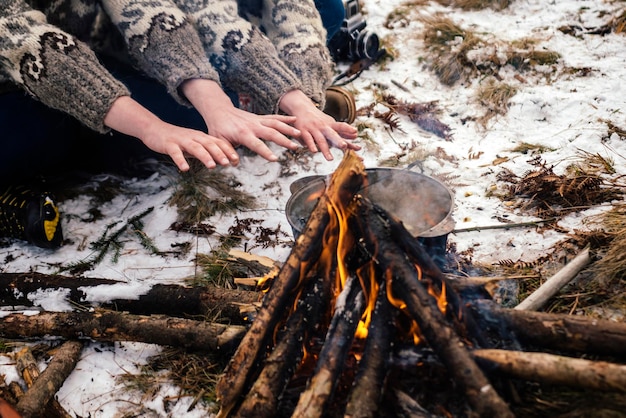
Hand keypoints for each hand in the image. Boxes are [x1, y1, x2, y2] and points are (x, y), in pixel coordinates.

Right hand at [104, 96, 237, 170]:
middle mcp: (194, 137)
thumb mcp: (195, 145)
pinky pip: (175, 153)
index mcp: (201, 138)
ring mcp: (181, 140)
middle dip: (219, 154)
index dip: (227, 151)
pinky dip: (180, 160)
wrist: (155, 130)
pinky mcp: (169, 145)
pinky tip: (185, 169)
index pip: (217, 143)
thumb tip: (224, 161)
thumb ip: (207, 152)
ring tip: (212, 166)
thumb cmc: (178, 140)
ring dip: (204, 157)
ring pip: (195, 148)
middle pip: (209, 144)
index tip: (236, 161)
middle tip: (228, 163)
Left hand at [181, 79, 301, 161]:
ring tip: (300, 134)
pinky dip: (285, 118)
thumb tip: (232, 163)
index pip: (256, 144)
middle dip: (284, 140)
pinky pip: (275, 117)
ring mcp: (258, 120)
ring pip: (276, 123)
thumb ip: (227, 152)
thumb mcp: (219, 141)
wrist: (220, 111)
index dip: (265, 152)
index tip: (275, 159)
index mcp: (243, 133)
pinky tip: (296, 120)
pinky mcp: (260, 117)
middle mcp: (253, 125)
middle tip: (295, 147)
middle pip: (271, 132)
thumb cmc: (219, 128)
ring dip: (288, 128)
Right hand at [279, 89, 359, 160]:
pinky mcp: (303, 132)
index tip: (355, 132)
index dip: (348, 129)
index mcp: (330, 125)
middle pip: (332, 134)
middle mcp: (323, 127)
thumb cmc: (318, 119)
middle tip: (344, 146)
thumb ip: (342, 131)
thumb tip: (356, 135)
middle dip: (338, 140)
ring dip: (325, 149)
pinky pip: (308, 139)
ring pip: (320, 140)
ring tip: (330, 159)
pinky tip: (314, 151)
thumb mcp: (330, 123)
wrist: (300, 108)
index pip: (341, 126)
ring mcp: (313, 129)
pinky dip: (311, 145)